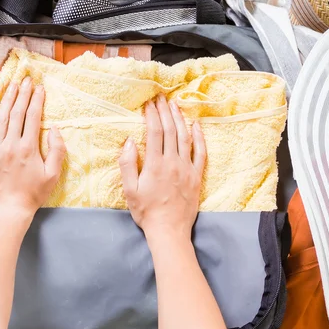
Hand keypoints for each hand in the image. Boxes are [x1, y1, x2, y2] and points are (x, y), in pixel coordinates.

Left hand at [0, 77, 65, 220]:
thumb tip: (54, 129)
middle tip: (26, 79)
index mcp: (28, 148)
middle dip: (22, 93)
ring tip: (11, 85)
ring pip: (0, 118)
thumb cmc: (34, 194)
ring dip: (7, 100)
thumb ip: (57, 150)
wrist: (9, 210)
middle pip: (16, 112)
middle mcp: (10, 144)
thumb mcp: (53, 175)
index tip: (39, 87)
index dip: (36, 99)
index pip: (32, 116)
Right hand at [119, 94, 205, 238]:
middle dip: (165, 112)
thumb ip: (127, 164)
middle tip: (161, 98)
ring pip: (185, 137)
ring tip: (175, 105)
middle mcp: (172, 162)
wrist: (169, 230)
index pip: (154, 132)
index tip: (149, 105)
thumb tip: (129, 141)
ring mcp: (187, 168)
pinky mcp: (196, 176)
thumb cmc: (146, 212)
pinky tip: (196, 126)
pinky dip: (199, 137)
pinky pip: (201, 153)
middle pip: (170, 130)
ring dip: (180, 119)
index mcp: (155, 164)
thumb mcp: (129, 190)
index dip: (152, 116)